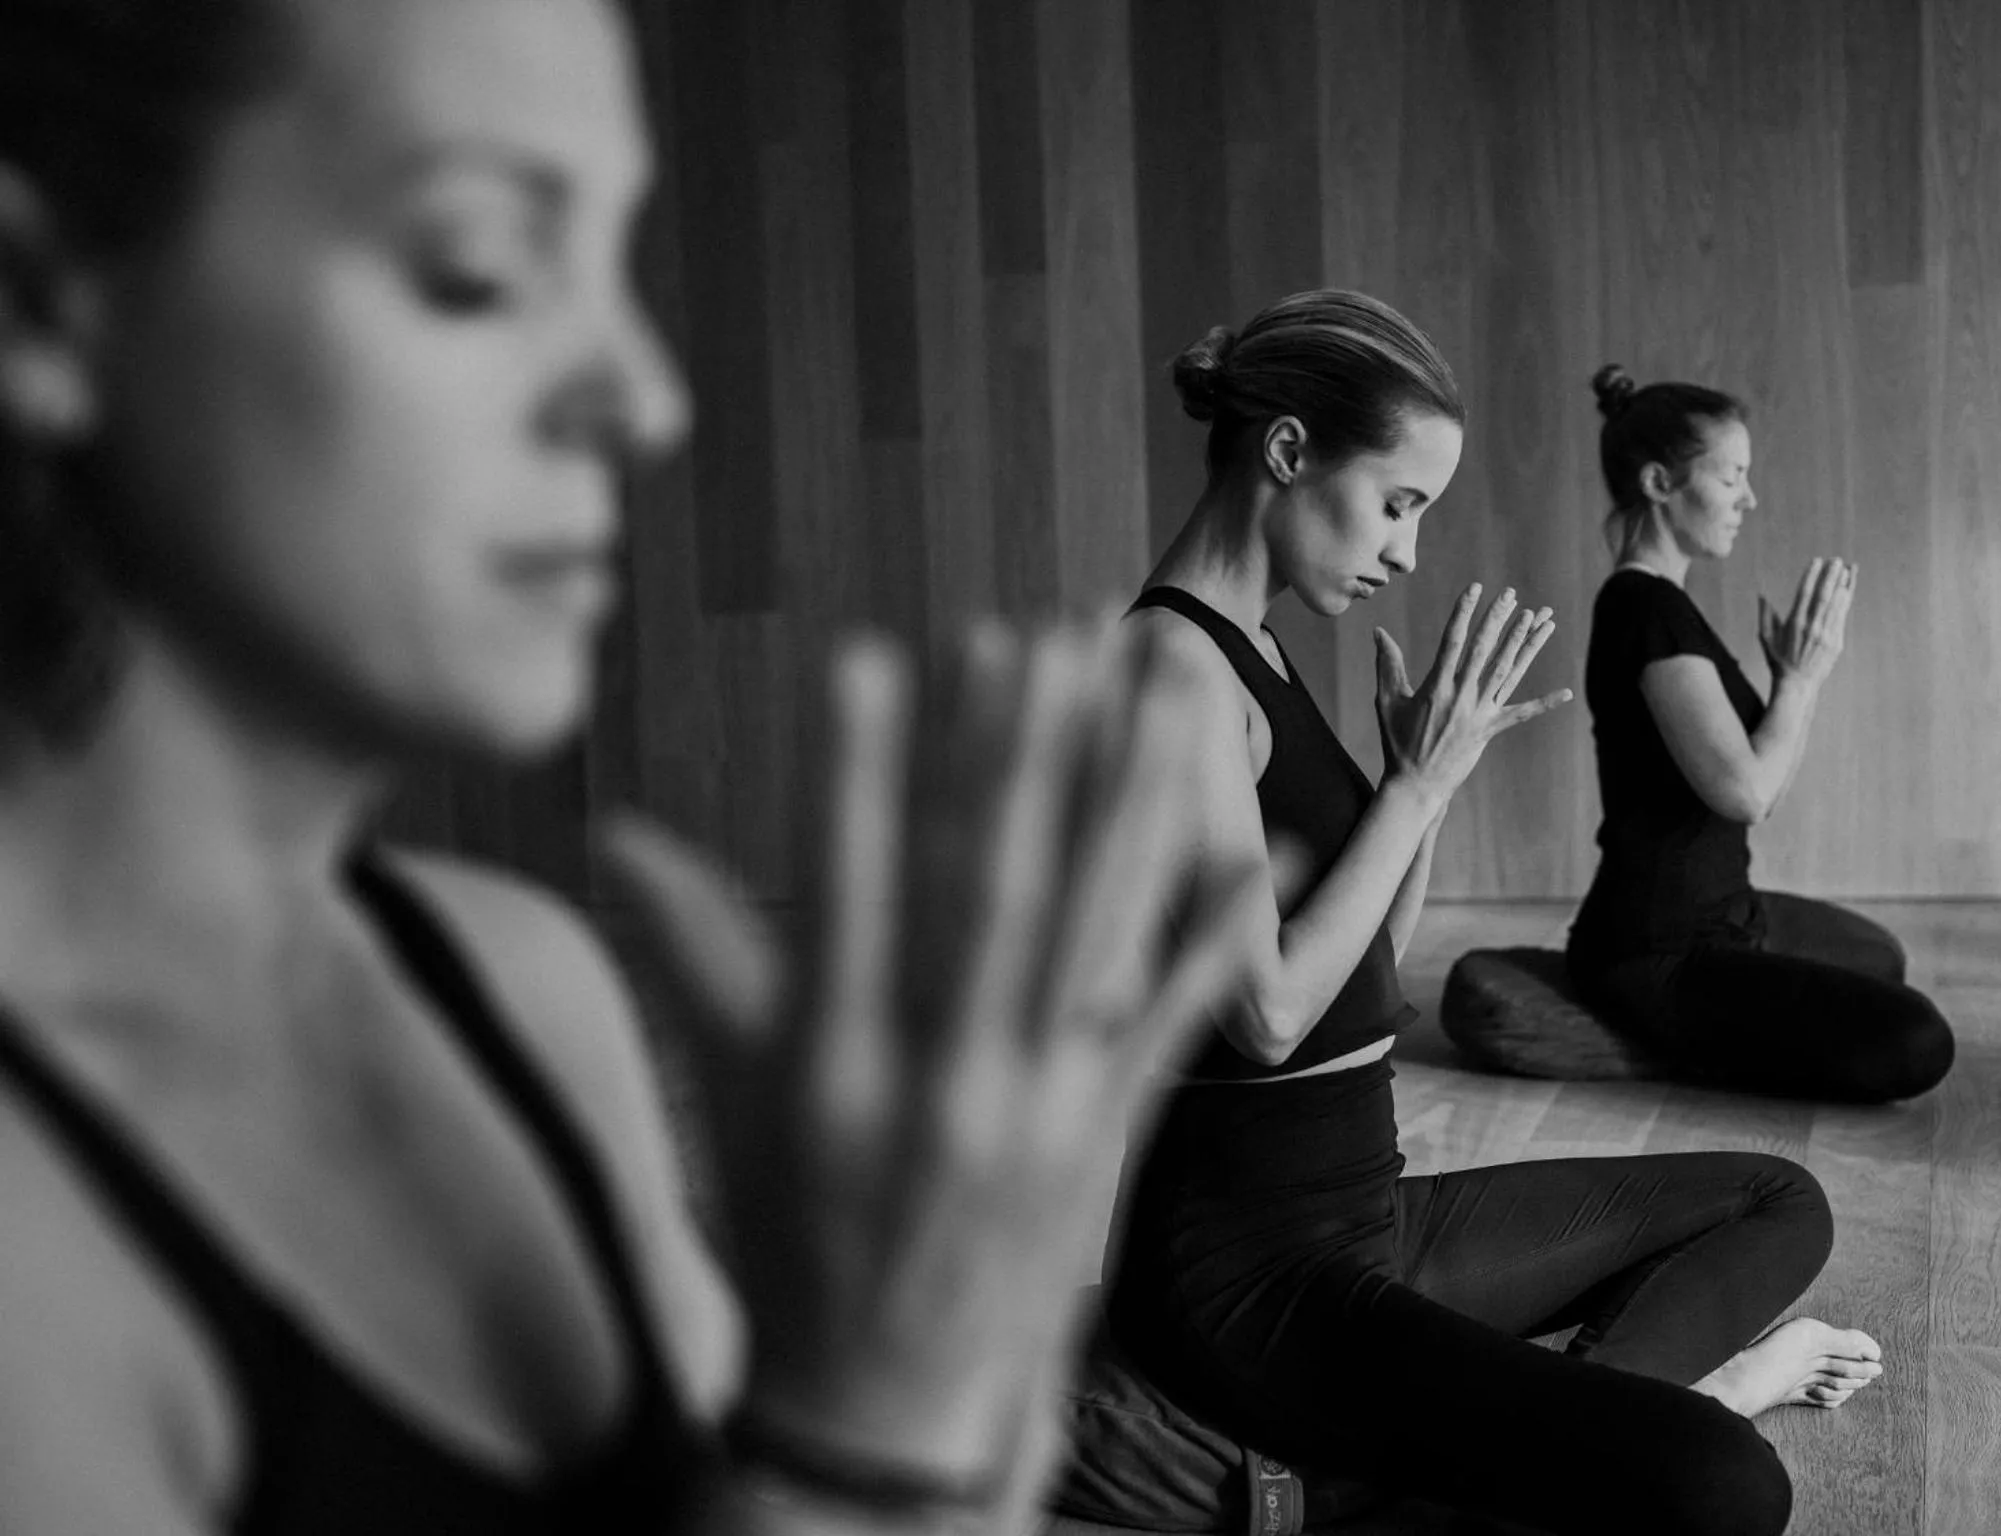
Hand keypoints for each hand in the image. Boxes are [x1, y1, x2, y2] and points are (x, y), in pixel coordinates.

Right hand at [604, 620, 1262, 1493]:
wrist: (880, 1403)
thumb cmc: (792, 1232)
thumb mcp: (733, 1098)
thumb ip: (691, 952)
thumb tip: (611, 836)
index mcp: (828, 1065)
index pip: (845, 888)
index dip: (856, 771)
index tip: (870, 658)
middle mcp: (937, 1083)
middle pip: (988, 892)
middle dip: (1019, 755)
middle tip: (1044, 638)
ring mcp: (1032, 1115)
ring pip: (1090, 933)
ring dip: (1131, 805)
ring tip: (1157, 694)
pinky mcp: (1103, 1142)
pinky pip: (1169, 1025)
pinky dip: (1213, 939)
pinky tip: (1258, 855)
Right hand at [1374, 584, 1573, 804]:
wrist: (1416, 785)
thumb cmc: (1397, 742)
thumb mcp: (1387, 701)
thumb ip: (1387, 665)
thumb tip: (1378, 631)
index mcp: (1436, 687)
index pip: (1454, 641)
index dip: (1465, 612)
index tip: (1475, 588)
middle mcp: (1463, 697)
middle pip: (1486, 650)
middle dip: (1500, 619)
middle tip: (1512, 595)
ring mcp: (1480, 714)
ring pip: (1508, 671)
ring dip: (1525, 643)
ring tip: (1541, 618)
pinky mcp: (1490, 730)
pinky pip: (1521, 713)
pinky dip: (1544, 704)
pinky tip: (1566, 693)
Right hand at [1759, 557, 1854, 685]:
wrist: (1798, 683)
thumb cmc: (1778, 660)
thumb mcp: (1766, 638)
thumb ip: (1765, 615)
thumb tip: (1762, 595)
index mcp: (1794, 623)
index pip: (1804, 593)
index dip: (1812, 575)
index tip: (1817, 561)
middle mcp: (1811, 627)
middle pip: (1824, 596)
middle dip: (1831, 576)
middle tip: (1837, 560)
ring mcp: (1826, 634)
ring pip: (1836, 605)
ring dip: (1843, 585)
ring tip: (1847, 569)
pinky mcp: (1836, 641)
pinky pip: (1842, 617)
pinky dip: (1846, 601)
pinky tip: (1848, 589)